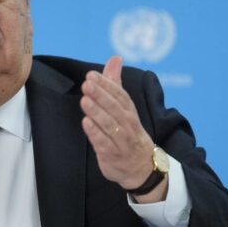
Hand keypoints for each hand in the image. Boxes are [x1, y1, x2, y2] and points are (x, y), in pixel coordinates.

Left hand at [80, 56, 166, 200]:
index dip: (106, 84)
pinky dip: (96, 134)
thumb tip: (115, 58)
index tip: (92, 75)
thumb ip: (116, 83)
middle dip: (101, 95)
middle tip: (87, 84)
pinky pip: (105, 144)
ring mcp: (121, 141)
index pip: (120, 95)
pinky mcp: (113, 156)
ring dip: (97, 112)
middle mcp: (128, 125)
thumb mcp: (124, 108)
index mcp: (129, 112)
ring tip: (85, 100)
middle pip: (115, 108)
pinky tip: (86, 123)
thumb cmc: (129, 133)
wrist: (143, 168)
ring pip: (110, 125)